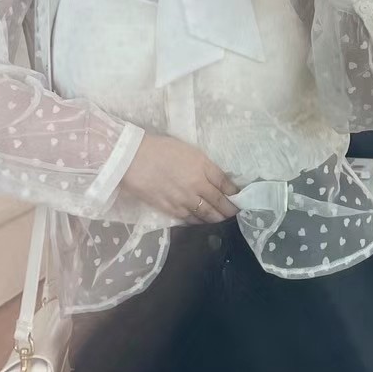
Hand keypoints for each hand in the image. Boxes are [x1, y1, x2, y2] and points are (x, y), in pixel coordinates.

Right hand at [118, 134, 239, 222]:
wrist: (132, 159)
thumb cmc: (159, 149)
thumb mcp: (188, 150)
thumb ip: (203, 165)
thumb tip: (215, 178)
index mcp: (203, 166)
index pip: (225, 183)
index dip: (234, 192)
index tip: (239, 197)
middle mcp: (197, 185)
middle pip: (219, 201)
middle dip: (230, 210)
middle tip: (236, 214)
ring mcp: (184, 199)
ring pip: (206, 214)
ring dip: (217, 219)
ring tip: (222, 221)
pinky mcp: (171, 209)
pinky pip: (190, 219)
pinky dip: (199, 222)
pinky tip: (202, 222)